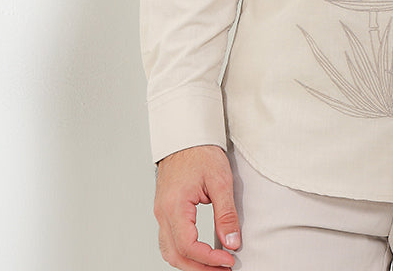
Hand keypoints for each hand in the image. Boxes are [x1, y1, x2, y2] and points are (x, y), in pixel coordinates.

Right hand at [154, 145, 240, 268]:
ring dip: (190, 263)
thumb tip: (232, 243)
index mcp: (175, 206)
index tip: (228, 260)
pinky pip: (168, 240)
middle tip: (223, 269)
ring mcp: (161, 212)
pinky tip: (200, 252)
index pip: (188, 246)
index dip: (209, 259)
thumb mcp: (220, 181)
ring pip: (169, 251)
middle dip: (199, 267)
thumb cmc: (201, 153)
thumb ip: (226, 214)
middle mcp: (162, 213)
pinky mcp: (164, 210)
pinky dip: (183, 252)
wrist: (186, 135)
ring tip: (213, 264)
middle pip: (175, 255)